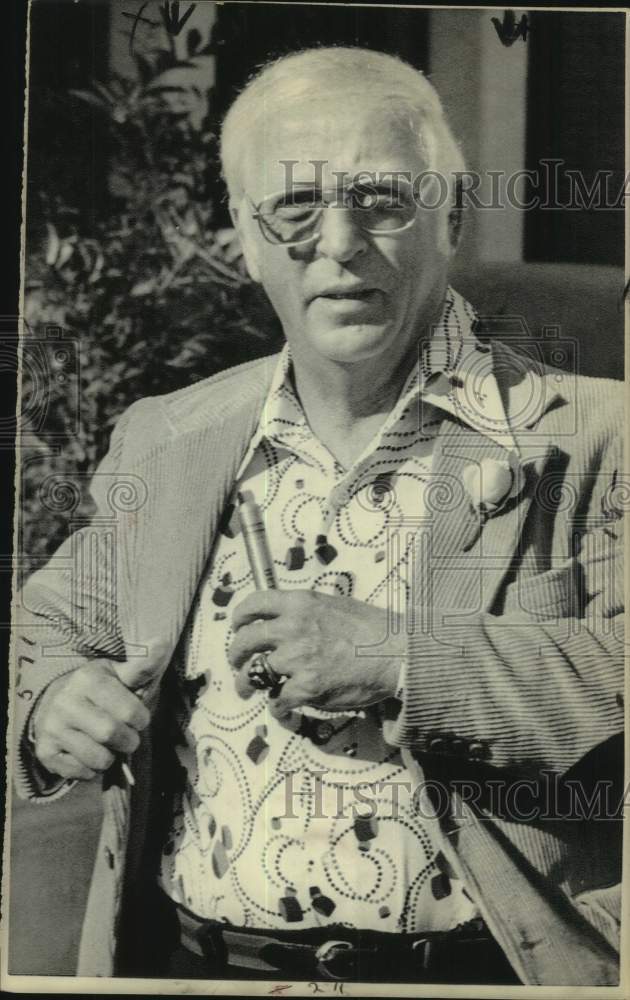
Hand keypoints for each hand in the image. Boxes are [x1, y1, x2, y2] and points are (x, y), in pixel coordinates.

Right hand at [30, 642, 166, 780]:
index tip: (138, 717)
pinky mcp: (46, 752)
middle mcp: (66, 702)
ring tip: (107, 744)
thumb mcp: (119, 674)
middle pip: (112, 734)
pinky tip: (88, 752)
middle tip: (126, 735)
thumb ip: (143, 666)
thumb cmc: (98, 690)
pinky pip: (83, 773)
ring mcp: (52, 728)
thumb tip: (162, 643)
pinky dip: (93, 769)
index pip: (130, 711)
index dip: (140, 719)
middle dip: (129, 740)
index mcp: (88, 679)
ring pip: (99, 759)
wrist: (55, 704)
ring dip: (111, 757)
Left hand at [229, 591, 403, 717]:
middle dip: (235, 655)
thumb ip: (306, 611)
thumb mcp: (334, 605)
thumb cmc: (372, 629)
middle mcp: (292, 628)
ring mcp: (298, 658)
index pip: (255, 604)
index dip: (240, 617)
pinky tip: (281, 709)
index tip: (238, 626)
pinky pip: (278, 700)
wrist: (396, 653)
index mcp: (299, 604)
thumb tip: (286, 621)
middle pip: (246, 641)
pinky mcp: (307, 687)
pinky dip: (277, 707)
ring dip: (246, 684)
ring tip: (245, 691)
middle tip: (236, 663)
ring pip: (254, 673)